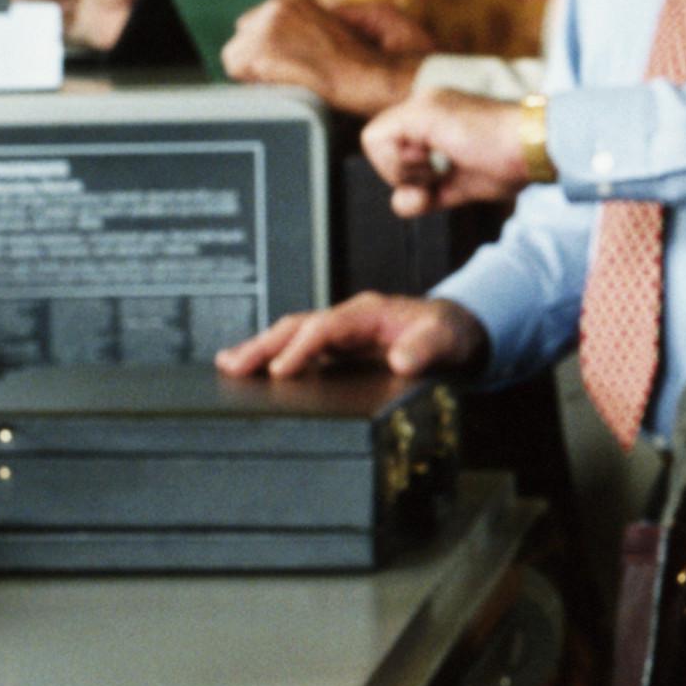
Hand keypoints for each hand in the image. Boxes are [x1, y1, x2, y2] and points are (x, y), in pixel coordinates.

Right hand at [219, 289, 486, 382]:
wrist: (457, 333)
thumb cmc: (451, 334)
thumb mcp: (447, 341)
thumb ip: (427, 349)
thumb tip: (401, 361)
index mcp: (368, 313)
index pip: (326, 327)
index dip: (303, 348)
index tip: (282, 371)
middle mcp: (348, 319)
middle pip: (298, 327)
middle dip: (265, 345)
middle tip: (234, 366)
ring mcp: (340, 333)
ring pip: (292, 336)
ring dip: (261, 350)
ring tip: (228, 366)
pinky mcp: (338, 349)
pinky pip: (300, 350)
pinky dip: (274, 359)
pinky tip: (251, 372)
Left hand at [225, 0, 421, 116]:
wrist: (373, 76)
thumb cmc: (369, 59)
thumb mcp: (344, 23)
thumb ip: (308, 25)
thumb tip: (285, 41)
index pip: (259, 22)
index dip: (272, 47)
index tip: (289, 62)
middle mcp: (276, 6)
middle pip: (244, 35)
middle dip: (260, 57)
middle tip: (288, 74)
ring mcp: (266, 27)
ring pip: (236, 53)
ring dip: (255, 72)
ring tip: (286, 82)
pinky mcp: (261, 50)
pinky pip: (234, 69)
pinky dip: (251, 82)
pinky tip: (279, 86)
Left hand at [364, 90, 536, 213]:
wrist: (535, 146)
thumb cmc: (511, 163)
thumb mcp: (462, 184)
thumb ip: (430, 193)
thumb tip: (400, 203)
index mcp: (437, 117)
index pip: (395, 146)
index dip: (405, 173)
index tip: (437, 181)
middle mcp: (426, 104)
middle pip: (379, 143)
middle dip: (400, 173)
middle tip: (436, 176)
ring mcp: (422, 105)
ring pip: (372, 140)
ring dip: (400, 169)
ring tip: (438, 169)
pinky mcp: (421, 112)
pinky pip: (376, 139)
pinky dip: (397, 164)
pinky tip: (432, 166)